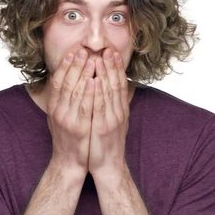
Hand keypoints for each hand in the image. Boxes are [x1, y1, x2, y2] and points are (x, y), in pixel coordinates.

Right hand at [46, 49, 94, 172]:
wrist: (69, 163)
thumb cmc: (67, 139)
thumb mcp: (59, 117)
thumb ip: (61, 100)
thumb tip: (64, 80)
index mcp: (53, 107)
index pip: (57, 81)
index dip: (64, 65)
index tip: (72, 51)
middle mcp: (58, 112)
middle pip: (66, 83)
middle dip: (75, 64)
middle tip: (83, 49)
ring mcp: (68, 120)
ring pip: (76, 92)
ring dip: (84, 74)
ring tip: (92, 58)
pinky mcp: (79, 128)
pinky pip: (85, 107)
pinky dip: (90, 92)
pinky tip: (95, 80)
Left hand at [88, 49, 129, 174]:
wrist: (108, 166)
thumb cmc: (106, 143)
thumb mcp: (112, 122)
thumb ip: (112, 106)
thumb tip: (109, 90)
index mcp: (120, 109)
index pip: (120, 83)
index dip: (116, 67)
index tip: (112, 52)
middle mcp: (118, 112)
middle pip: (115, 84)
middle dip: (111, 65)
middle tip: (107, 48)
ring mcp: (112, 119)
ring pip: (108, 92)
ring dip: (104, 74)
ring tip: (99, 58)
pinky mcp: (102, 128)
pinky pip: (99, 107)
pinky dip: (97, 93)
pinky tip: (93, 81)